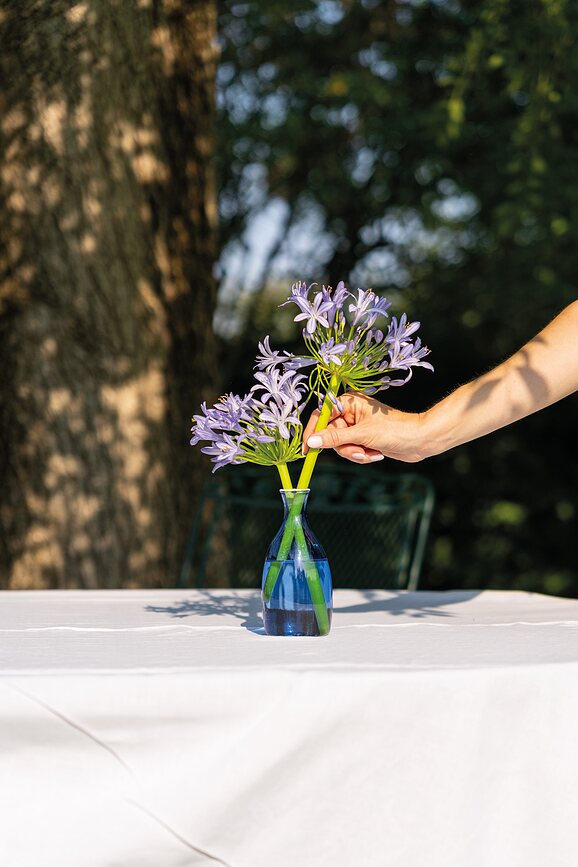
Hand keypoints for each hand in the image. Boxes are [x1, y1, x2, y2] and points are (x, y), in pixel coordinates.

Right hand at [302, 392, 427, 463]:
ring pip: (340, 445)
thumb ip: (334, 438)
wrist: (421, 440)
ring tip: (370, 453)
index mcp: (348, 401)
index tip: (307, 449)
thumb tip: (311, 442)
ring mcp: (356, 426)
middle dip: (345, 447)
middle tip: (359, 452)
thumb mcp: (362, 434)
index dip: (313, 432)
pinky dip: (362, 455)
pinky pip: (351, 450)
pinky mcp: (363, 438)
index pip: (320, 415)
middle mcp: (350, 412)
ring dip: (355, 453)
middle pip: (330, 434)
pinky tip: (376, 454)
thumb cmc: (395, 429)